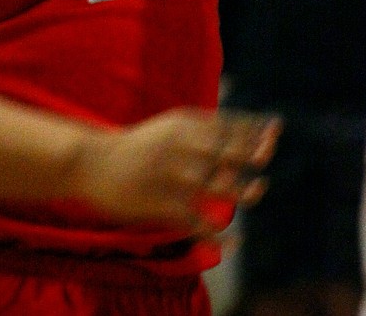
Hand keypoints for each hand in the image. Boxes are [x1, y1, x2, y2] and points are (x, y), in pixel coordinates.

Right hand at [72, 108, 279, 235]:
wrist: (90, 161)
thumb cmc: (133, 148)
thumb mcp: (164, 131)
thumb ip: (197, 138)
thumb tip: (235, 155)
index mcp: (179, 125)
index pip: (226, 125)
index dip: (254, 129)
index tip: (275, 131)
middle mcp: (178, 147)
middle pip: (227, 150)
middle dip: (252, 152)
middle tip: (266, 158)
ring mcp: (171, 175)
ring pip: (219, 186)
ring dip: (243, 191)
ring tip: (258, 191)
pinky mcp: (162, 203)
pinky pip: (199, 222)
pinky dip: (219, 235)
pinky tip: (233, 242)